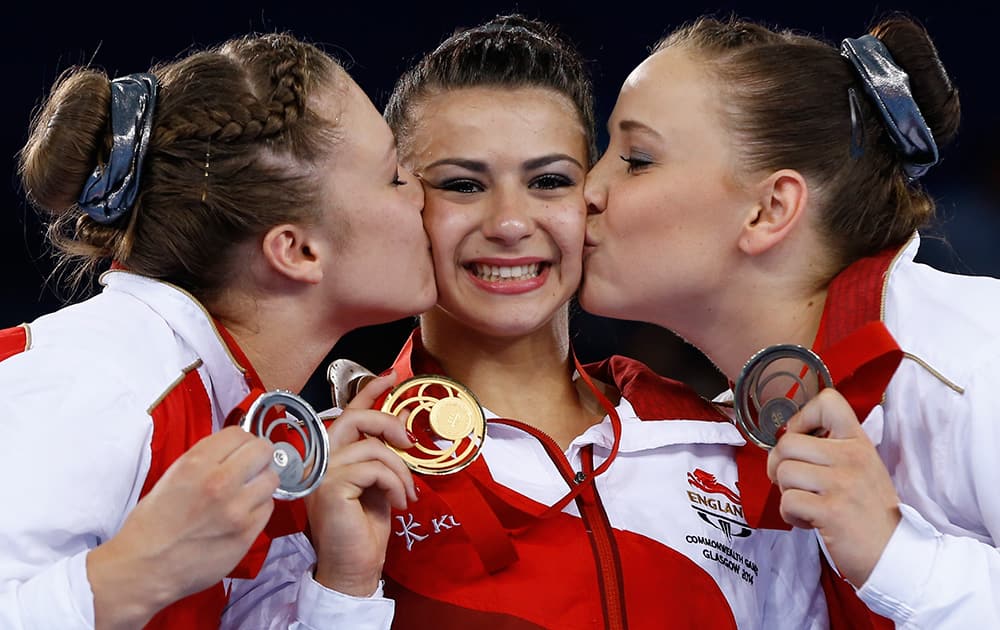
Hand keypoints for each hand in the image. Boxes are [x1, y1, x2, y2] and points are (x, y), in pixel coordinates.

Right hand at [88, 426, 279, 628]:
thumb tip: (233, 450)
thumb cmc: (152, 526)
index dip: (242, 440)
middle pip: (263, 450)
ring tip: (247, 492)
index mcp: (196, 464)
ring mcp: (236, 510)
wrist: (144, 568)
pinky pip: (268, 508)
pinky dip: (259, 508)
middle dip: (258, 456)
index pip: (239, 433)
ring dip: (261, 482)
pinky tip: (243, 513)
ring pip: (271, 479)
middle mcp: (219, 483)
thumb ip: (205, 459)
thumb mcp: (172, 476)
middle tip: (251, 466)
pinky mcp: (246, 534)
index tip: (240, 448)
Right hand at [306, 371, 416, 596]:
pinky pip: (374, 469)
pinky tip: (399, 503)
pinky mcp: (331, 487)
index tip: (392, 376)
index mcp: (331, 458)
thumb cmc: (365, 530)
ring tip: (407, 494)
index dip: (369, 391)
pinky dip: (395, 483)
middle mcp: (320, 462)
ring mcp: (322, 474)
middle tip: (411, 443)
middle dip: (388, 423)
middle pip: (355, 419)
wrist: (355, 568)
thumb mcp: (381, 482)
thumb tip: (403, 418)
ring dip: (400, 470)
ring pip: (372, 448)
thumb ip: (384, 452)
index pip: (348, 414)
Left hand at [766, 388, 900, 586]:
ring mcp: (842, 483)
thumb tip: (788, 437)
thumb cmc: (869, 512)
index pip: (828, 401)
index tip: (801, 439)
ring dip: (786, 493)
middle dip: (778, 465)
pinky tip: (810, 521)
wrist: (896, 554)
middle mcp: (851, 457)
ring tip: (807, 504)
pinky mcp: (831, 511)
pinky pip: (788, 501)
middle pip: (787, 443)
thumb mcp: (862, 468)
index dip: (801, 417)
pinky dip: (791, 515)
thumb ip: (832, 449)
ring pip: (784, 472)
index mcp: (858, 442)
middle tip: (793, 483)